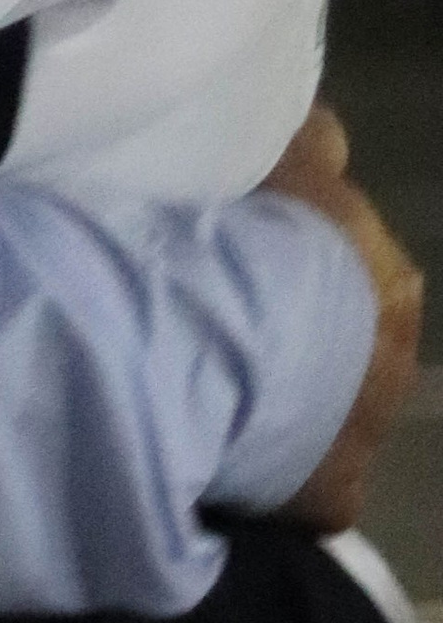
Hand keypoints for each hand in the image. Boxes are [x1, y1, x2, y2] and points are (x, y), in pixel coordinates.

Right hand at [260, 103, 425, 528]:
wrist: (235, 339)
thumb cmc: (264, 244)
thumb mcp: (297, 164)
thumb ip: (314, 145)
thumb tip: (322, 127)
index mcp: (391, 282)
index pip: (357, 272)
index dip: (307, 268)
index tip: (259, 265)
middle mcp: (396, 358)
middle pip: (348, 348)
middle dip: (305, 341)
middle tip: (236, 332)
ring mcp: (369, 432)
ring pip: (331, 419)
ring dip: (292, 407)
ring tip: (227, 397)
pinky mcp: (335, 495)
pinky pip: (305, 489)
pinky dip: (276, 480)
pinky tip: (232, 465)